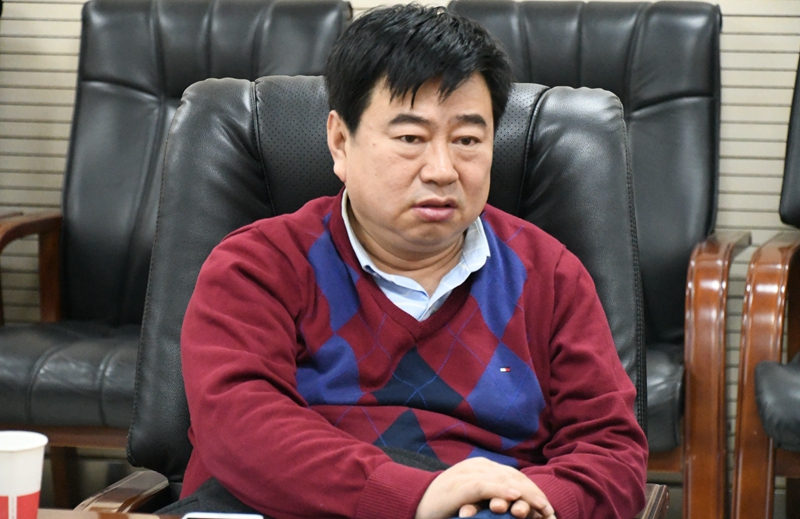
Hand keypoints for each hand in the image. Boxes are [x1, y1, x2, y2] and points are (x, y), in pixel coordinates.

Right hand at [415, 457, 554, 518]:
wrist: (414, 503)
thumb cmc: (444, 505)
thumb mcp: (472, 498)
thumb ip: (490, 497)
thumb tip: (516, 505)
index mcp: (482, 467)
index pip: (514, 476)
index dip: (533, 490)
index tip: (548, 508)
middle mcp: (477, 466)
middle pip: (512, 477)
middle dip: (533, 493)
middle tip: (549, 510)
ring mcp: (467, 474)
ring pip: (502, 480)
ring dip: (523, 494)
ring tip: (540, 505)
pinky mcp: (458, 486)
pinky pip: (483, 487)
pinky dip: (500, 491)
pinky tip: (514, 498)